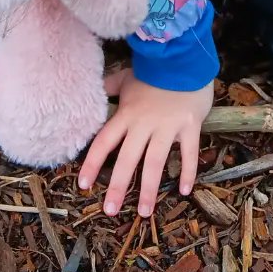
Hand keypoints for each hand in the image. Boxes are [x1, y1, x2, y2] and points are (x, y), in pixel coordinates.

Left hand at [78, 70, 212, 217]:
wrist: (185, 59)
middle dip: (117, 185)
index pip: (105, 141)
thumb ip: (110, 87)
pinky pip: (189, 153)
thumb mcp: (127, 78)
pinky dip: (188, 172)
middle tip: (110, 211)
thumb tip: (90, 92)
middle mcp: (144, 124)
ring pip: (155, 161)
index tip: (83, 184)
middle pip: (127, 158)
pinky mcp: (189, 126)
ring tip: (143, 212)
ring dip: (148, 188)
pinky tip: (185, 191)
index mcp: (127, 114)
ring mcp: (168, 126)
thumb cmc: (154, 73)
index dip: (92, 162)